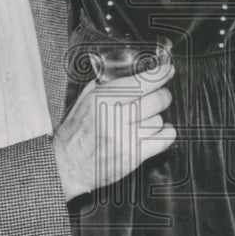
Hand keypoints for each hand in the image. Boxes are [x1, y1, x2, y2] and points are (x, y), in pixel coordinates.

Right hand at [53, 63, 175, 200]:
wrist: (67, 165)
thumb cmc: (75, 133)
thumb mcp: (83, 102)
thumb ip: (105, 86)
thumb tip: (128, 73)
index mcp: (101, 99)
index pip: (140, 82)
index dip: (159, 74)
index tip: (167, 70)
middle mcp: (113, 117)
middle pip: (156, 99)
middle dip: (162, 95)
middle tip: (160, 96)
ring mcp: (124, 138)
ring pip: (159, 120)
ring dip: (157, 118)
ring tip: (147, 119)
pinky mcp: (132, 156)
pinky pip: (163, 140)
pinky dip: (167, 134)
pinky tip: (161, 131)